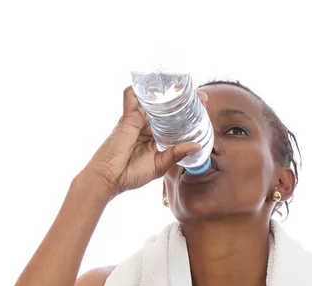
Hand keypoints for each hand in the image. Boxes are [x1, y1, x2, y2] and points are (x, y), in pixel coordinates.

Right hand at [82, 86, 205, 198]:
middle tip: (199, 97)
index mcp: (154, 138)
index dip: (186, 115)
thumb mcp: (159, 165)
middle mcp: (146, 127)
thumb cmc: (131, 174)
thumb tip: (197, 146)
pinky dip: (138, 89)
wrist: (109, 178)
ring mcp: (136, 121)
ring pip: (152, 101)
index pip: (173, 122)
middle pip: (165, 109)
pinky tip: (151, 81)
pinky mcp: (127, 118)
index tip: (202, 109)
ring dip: (164, 92)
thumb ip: (176, 154)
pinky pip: (131, 98)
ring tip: (181, 86)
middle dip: (181, 101)